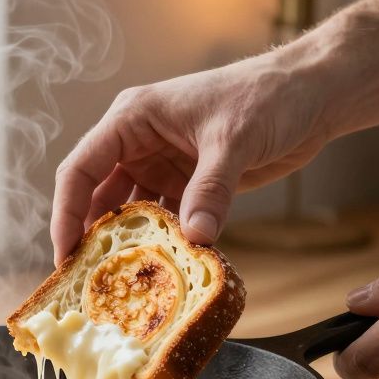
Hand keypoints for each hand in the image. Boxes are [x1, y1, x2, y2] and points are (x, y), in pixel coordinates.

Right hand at [51, 55, 331, 261]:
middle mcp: (138, 143)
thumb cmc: (268, 96)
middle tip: (86, 282)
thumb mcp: (234, 141)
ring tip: (119, 284)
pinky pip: (164, 220)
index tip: (66, 254)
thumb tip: (195, 237)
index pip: (81, 168)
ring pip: (129, 212)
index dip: (67, 212)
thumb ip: (211, 189)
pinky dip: (161, 244)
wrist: (312, 94)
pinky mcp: (187, 184)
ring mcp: (161, 164)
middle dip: (90, 237)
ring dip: (126, 244)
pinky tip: (161, 271)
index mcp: (133, 119)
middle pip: (96, 195)